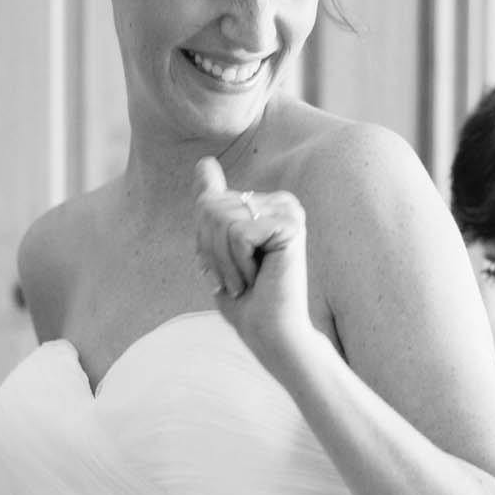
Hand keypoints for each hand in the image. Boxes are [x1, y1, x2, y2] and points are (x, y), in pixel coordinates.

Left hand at [192, 157, 311, 363]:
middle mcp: (281, 201)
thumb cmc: (246, 299)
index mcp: (266, 202)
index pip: (208, 200)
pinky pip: (237, 232)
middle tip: (236, 278)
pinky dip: (237, 263)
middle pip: (211, 207)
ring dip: (223, 261)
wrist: (271, 334)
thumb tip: (204, 161)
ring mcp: (289, 210)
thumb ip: (213, 203)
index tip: (227, 268)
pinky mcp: (291, 225)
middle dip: (211, 251)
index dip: (205, 240)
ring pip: (221, 219)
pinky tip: (258, 278)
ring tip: (247, 281)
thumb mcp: (217, 246)